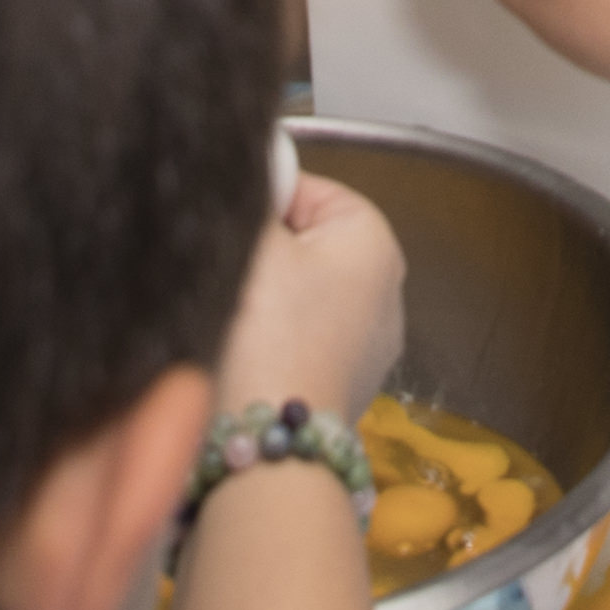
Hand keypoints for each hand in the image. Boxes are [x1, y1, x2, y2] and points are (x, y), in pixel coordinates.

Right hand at [213, 164, 410, 424]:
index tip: (226, 227)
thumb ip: (245, 192)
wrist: (267, 446)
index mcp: (376, 240)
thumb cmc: (265, 333)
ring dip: (260, 299)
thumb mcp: (249, 241)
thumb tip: (236, 163)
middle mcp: (387, 290)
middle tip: (221, 272)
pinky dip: (271, 341)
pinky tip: (243, 354)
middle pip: (304, 243)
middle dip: (260, 252)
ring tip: (227, 316)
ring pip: (299, 296)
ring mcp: (369, 346)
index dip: (258, 200)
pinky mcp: (342, 387)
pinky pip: (300, 341)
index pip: (307, 187)